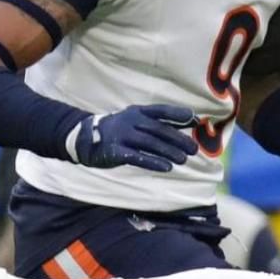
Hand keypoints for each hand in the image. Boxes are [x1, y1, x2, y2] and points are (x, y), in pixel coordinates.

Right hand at [70, 104, 196, 171]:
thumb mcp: (139, 120)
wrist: (85, 138)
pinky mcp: (115, 151)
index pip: (160, 110)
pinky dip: (152, 162)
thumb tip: (193, 120)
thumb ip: (164, 122)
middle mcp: (130, 121)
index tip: (194, 119)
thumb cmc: (121, 130)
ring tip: (183, 160)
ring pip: (149, 144)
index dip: (177, 114)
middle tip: (194, 149)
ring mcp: (121, 136)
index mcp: (138, 112)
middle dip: (178, 139)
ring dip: (168, 152)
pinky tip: (166, 167)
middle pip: (158, 130)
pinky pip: (136, 157)